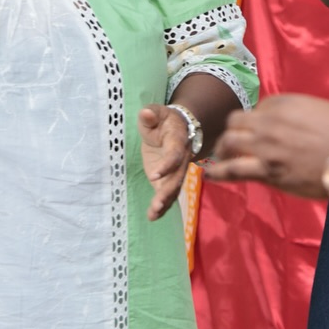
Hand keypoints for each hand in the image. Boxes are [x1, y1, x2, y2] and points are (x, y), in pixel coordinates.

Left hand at [139, 104, 192, 220]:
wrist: (178, 128)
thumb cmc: (163, 120)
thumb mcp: (156, 112)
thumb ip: (151, 114)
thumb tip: (146, 114)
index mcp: (178, 141)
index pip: (175, 155)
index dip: (167, 165)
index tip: (154, 175)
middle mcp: (182, 159)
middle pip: (177, 177)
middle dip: (168, 191)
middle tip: (157, 204)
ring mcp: (177, 171)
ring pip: (174, 188)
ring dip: (165, 202)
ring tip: (154, 213)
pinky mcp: (169, 179)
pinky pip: (168, 194)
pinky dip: (161, 206)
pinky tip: (152, 216)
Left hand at [204, 95, 328, 200]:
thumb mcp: (321, 110)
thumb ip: (299, 113)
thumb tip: (291, 123)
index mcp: (284, 103)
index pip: (259, 107)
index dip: (257, 119)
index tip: (260, 129)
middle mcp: (269, 121)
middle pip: (236, 120)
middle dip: (233, 130)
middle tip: (233, 141)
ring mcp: (264, 146)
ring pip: (228, 141)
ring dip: (222, 148)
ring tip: (221, 156)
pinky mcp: (265, 171)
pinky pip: (232, 169)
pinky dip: (217, 172)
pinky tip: (209, 174)